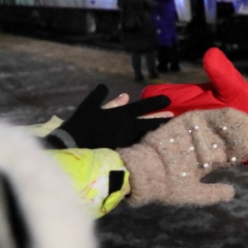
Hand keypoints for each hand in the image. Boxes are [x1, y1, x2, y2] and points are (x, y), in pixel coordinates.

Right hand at [52, 84, 171, 149]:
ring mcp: (128, 140)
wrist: (72, 145)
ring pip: (148, 136)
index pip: (144, 106)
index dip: (157, 102)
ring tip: (172, 133)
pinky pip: (140, 148)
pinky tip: (157, 149)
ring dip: (160, 133)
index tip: (169, 100)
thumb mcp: (91, 107)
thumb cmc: (81, 124)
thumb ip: (107, 99)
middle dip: (164, 120)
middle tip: (176, 118)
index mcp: (122, 113)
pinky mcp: (124, 152)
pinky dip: (149, 147)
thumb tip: (125, 95)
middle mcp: (128, 126)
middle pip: (152, 123)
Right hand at [117, 109, 247, 205]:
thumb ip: (213, 193)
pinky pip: (199, 118)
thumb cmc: (167, 187)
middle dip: (238, 133)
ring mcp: (190, 136)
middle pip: (222, 138)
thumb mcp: (193, 193)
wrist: (142, 176)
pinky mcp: (180, 126)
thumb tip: (233, 192)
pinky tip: (229, 112)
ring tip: (246, 118)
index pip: (226, 155)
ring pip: (213, 127)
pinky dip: (213, 115)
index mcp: (203, 162)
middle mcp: (198, 147)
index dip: (240, 151)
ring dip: (229, 122)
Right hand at [142, 48, 247, 171]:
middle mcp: (195, 118)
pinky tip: (160, 170)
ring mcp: (201, 136)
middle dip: (146, 126)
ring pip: (173, 139)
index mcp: (198, 100)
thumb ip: (224, 76)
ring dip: (159, 145)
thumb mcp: (240, 92)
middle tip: (123, 136)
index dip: (150, 101)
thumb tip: (209, 53)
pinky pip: (187, 155)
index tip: (130, 107)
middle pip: (163, 119)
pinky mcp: (208, 155)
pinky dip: (176, 159)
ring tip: (136, 155)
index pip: (166, 96)